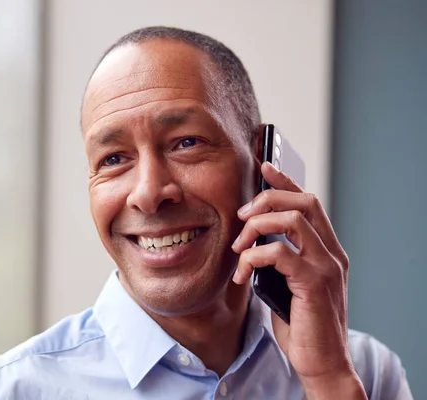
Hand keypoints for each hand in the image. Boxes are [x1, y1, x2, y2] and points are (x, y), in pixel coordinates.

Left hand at [231, 162, 366, 398]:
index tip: (264, 166)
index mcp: (327, 250)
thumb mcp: (288, 283)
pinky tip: (242, 272)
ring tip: (238, 248)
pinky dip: (254, 256)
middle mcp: (332, 253)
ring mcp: (326, 267)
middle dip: (267, 199)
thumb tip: (251, 239)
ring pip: (293, 219)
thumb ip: (279, 259)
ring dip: (257, 227)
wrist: (322, 363)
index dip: (286, 180)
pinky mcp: (314, 284)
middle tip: (241, 217)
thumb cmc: (301, 324)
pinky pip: (280, 253)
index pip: (309, 202)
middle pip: (304, 201)